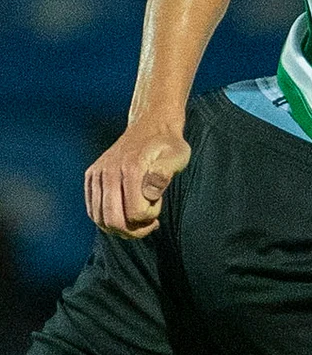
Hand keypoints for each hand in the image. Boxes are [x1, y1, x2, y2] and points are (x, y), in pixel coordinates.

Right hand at [85, 122, 190, 238]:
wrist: (151, 125)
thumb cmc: (168, 145)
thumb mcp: (178, 155)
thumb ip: (165, 172)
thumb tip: (150, 193)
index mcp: (131, 169)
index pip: (135, 213)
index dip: (150, 217)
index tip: (158, 205)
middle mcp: (109, 172)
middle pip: (114, 221)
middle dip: (134, 230)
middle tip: (149, 222)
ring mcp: (97, 174)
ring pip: (100, 219)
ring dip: (120, 226)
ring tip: (137, 217)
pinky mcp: (91, 176)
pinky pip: (92, 210)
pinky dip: (107, 219)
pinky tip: (123, 212)